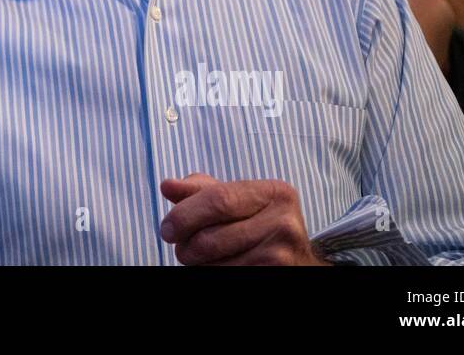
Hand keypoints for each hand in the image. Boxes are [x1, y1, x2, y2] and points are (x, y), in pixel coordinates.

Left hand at [159, 173, 328, 264]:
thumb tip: (168, 186)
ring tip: (202, 257)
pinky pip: (226, 277)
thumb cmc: (259, 224)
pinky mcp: (275, 276)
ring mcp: (281, 254)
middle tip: (182, 247)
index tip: (167, 229)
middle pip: (210, 238)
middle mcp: (283, 222)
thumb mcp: (237, 200)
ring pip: (214, 265)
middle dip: (185, 246)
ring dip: (197, 264)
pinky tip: (220, 265)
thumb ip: (201, 190)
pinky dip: (213, 272)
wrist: (297, 261)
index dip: (184, 215)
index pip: (218, 200)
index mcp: (274, 192)